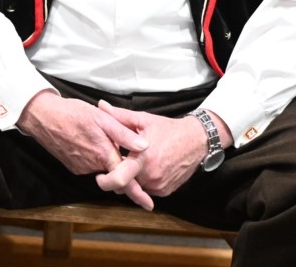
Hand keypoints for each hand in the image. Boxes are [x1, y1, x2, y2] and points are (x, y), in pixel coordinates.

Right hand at [17, 91, 153, 208]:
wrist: (42, 117)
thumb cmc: (72, 113)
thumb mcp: (101, 117)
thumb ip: (123, 133)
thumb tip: (144, 146)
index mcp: (103, 154)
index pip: (124, 180)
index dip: (137, 194)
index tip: (148, 205)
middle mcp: (92, 166)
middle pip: (113, 173)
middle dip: (119, 165)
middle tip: (116, 145)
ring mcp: (81, 168)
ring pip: (101, 168)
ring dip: (105, 158)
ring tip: (98, 137)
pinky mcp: (72, 166)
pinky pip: (90, 166)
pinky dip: (94, 157)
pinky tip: (88, 141)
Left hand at [96, 100, 225, 197]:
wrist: (196, 141)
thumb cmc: (168, 129)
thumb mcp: (143, 119)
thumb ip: (119, 116)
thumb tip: (101, 105)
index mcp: (142, 158)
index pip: (119, 179)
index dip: (105, 181)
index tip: (99, 176)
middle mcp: (151, 176)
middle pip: (125, 185)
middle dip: (117, 177)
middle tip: (117, 163)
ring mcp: (159, 186)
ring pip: (136, 188)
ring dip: (131, 179)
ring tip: (132, 163)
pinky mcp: (165, 191)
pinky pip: (147, 190)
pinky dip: (142, 182)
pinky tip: (144, 168)